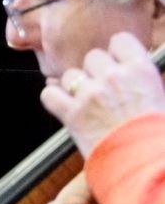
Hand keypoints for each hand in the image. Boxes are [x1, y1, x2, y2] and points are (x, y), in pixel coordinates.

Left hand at [41, 32, 164, 157]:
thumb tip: (126, 68)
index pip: (119, 40)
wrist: (144, 162)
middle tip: (102, 89)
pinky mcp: (70, 113)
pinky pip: (49, 95)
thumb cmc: (154, 133)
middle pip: (92, 57)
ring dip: (74, 86)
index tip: (115, 62)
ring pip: (69, 75)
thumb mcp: (158, 96)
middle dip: (95, 71)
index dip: (115, 52)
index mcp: (139, 69)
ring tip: (86, 102)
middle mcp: (113, 77)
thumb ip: (139, 77)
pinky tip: (64, 106)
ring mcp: (89, 94)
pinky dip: (54, 100)